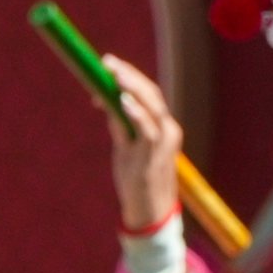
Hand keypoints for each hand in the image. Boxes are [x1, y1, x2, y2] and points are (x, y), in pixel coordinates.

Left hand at [99, 55, 181, 236]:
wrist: (149, 210)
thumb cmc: (137, 178)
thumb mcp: (126, 146)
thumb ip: (120, 125)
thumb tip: (105, 102)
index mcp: (162, 125)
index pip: (148, 92)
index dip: (130, 76)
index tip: (109, 64)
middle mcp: (167, 129)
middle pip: (151, 94)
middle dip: (129, 76)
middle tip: (107, 62)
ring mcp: (162, 142)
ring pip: (151, 107)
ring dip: (132, 88)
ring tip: (114, 74)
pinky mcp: (152, 157)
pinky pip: (146, 130)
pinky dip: (136, 113)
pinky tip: (122, 101)